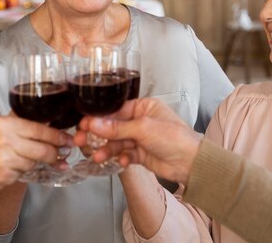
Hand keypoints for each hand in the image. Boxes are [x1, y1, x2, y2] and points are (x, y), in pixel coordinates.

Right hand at [0, 114, 72, 193]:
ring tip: (21, 158)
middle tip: (62, 154)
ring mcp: (5, 162)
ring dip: (33, 162)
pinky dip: (19, 172)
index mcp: (6, 125)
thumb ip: (18, 123)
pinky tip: (8, 167)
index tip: (67, 140)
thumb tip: (44, 122)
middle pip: (42, 150)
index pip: (40, 130)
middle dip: (55, 153)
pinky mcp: (3, 177)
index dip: (57, 136)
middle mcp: (7, 142)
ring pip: (33, 163)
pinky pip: (21, 174)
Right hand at [74, 98, 201, 183]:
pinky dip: (121, 158)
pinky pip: (125, 154)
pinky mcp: (141, 154)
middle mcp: (141, 121)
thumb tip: (93, 123)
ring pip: (117, 142)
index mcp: (144, 107)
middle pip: (113, 126)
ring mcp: (141, 138)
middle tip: (81, 140)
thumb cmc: (173, 137)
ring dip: (107, 149)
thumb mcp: (143, 128)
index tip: (83, 123)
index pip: (116, 110)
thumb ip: (117, 127)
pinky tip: (122, 161)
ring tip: (97, 157)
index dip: (99, 117)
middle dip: (98, 134)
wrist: (190, 163)